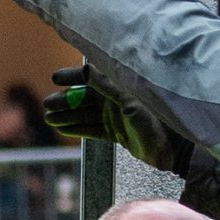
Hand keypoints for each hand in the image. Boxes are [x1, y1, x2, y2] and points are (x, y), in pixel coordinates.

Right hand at [43, 64, 194, 176]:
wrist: (172, 149)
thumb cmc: (156, 121)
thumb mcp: (130, 102)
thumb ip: (108, 86)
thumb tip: (85, 70)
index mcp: (121, 85)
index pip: (91, 77)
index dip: (72, 77)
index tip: (55, 79)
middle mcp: (116, 98)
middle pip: (85, 97)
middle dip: (65, 101)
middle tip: (47, 105)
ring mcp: (116, 116)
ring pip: (86, 114)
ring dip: (68, 116)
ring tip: (49, 118)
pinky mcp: (117, 132)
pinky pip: (93, 129)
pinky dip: (78, 129)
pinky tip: (63, 129)